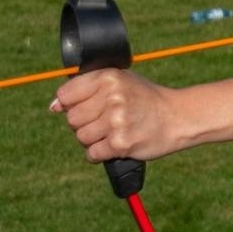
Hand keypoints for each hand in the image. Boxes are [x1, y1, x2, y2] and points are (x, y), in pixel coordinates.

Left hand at [52, 69, 184, 162]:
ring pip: (81, 137)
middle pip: (72, 119)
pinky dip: (101, 154)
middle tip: (107, 120)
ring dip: (94, 139)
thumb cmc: (146, 99)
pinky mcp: (120, 143)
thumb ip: (86, 89)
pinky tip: (116, 144)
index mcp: (109, 77)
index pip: (65, 94)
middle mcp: (112, 97)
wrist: (178, 117)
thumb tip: (53, 107)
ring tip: (114, 132)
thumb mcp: (120, 82)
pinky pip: (92, 154)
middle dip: (85, 123)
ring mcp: (116, 121)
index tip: (89, 107)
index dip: (72, 104)